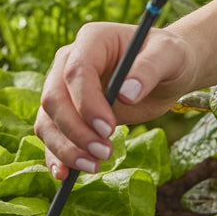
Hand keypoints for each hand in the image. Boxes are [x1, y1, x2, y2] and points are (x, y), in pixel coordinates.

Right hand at [34, 21, 194, 178]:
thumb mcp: (169, 56)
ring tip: (94, 166)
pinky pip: (51, 135)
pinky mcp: (66, 113)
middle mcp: (68, 62)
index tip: (108, 129)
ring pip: (47, 120)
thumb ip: (149, 69)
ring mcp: (63, 88)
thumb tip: (128, 93)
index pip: (75, 71)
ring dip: (66, 148)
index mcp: (91, 41)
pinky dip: (55, 155)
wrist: (165, 72)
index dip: (87, 102)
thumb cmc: (168, 57)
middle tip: (105, 153)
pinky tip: (64, 174)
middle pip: (54, 98)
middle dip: (76, 131)